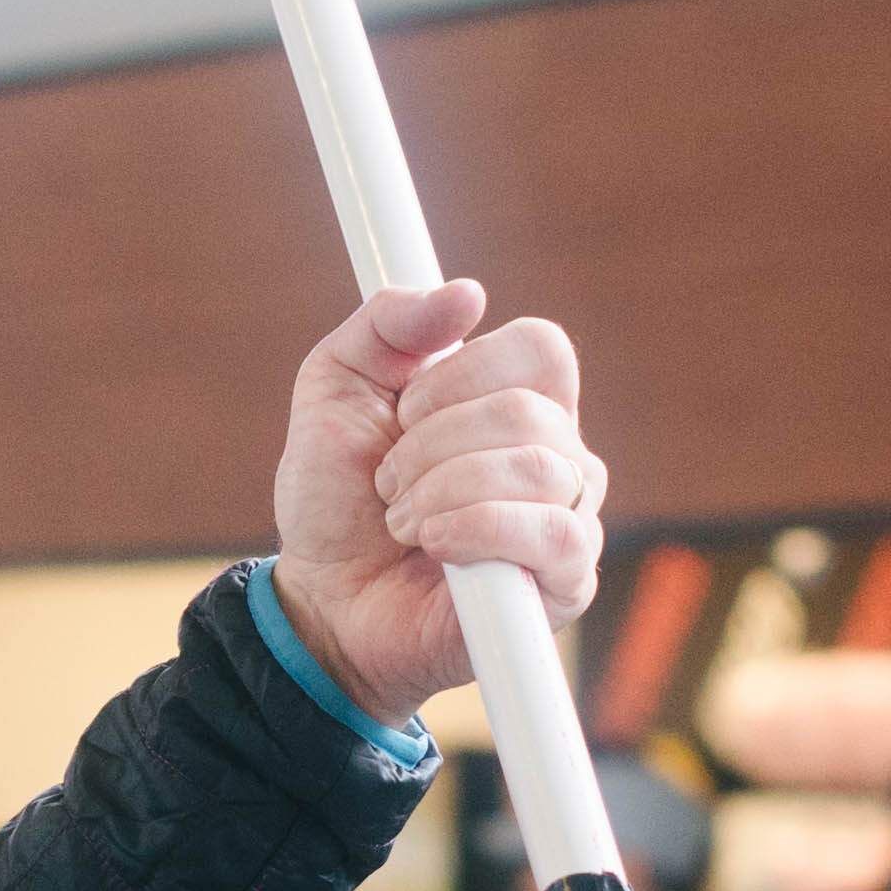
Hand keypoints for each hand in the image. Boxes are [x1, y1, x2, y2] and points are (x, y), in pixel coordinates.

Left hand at [267, 284, 607, 727]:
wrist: (322, 598)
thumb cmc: (336, 496)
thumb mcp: (336, 386)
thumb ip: (386, 323)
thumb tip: (466, 292)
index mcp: (516, 399)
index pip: (542, 347)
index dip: (465, 369)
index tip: (405, 408)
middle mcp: (557, 455)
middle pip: (529, 411)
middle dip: (431, 444)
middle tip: (388, 480)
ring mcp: (568, 519)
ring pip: (538, 469)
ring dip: (442, 490)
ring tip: (402, 520)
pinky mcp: (566, 584)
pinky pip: (554, 535)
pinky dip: (477, 530)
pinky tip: (435, 546)